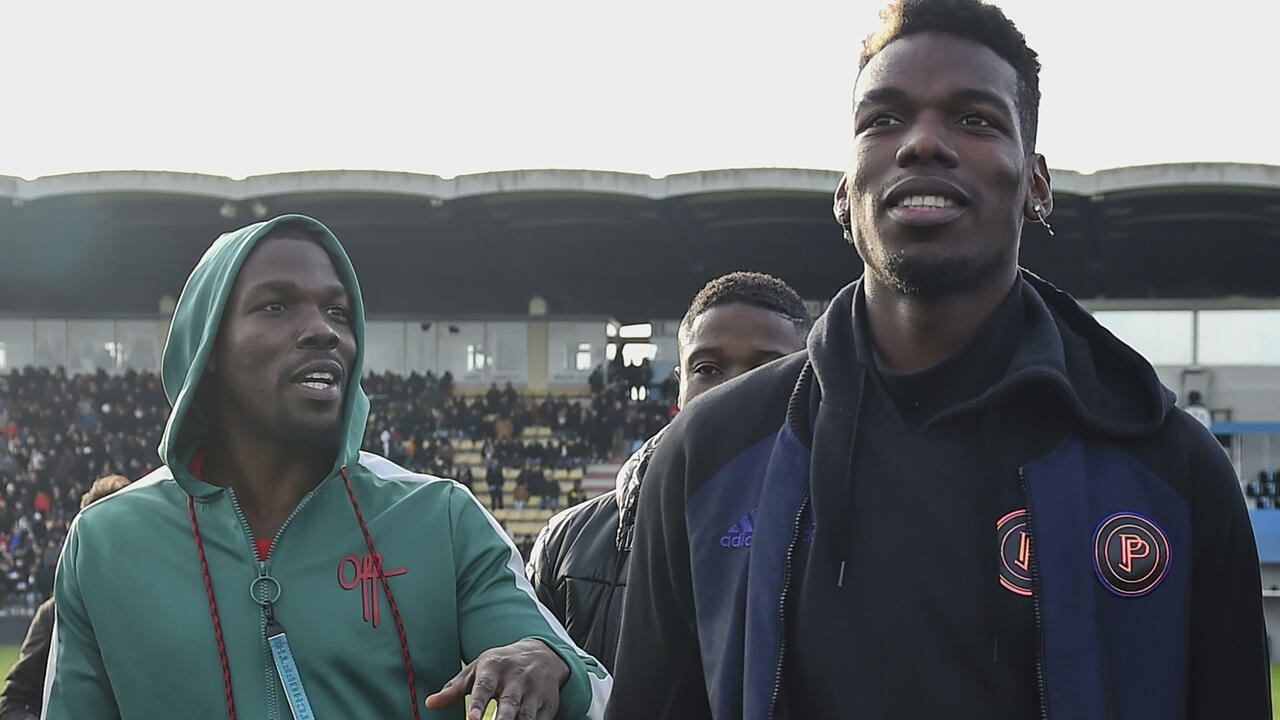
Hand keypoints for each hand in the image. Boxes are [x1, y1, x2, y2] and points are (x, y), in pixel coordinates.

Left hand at [425, 637, 569, 719]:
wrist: (543, 654)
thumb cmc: (501, 665)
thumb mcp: (477, 669)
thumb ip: (454, 688)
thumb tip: (430, 703)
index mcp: (495, 667)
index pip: (485, 686)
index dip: (478, 703)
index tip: (471, 719)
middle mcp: (517, 677)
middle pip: (509, 703)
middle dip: (502, 719)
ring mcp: (535, 690)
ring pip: (526, 715)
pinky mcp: (549, 703)